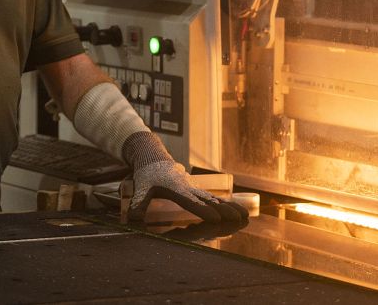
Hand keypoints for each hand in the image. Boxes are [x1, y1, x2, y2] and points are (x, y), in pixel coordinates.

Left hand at [129, 161, 248, 223]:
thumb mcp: (140, 188)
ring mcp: (193, 187)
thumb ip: (138, 205)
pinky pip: (211, 198)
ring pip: (214, 199)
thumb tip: (133, 221)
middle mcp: (188, 187)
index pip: (192, 202)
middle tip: (241, 218)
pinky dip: (224, 204)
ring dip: (229, 207)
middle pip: (210, 201)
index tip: (217, 219)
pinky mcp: (194, 188)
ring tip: (245, 216)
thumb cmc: (147, 173)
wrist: (152, 155)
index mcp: (177, 188)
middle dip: (226, 210)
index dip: (204, 211)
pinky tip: (235, 210)